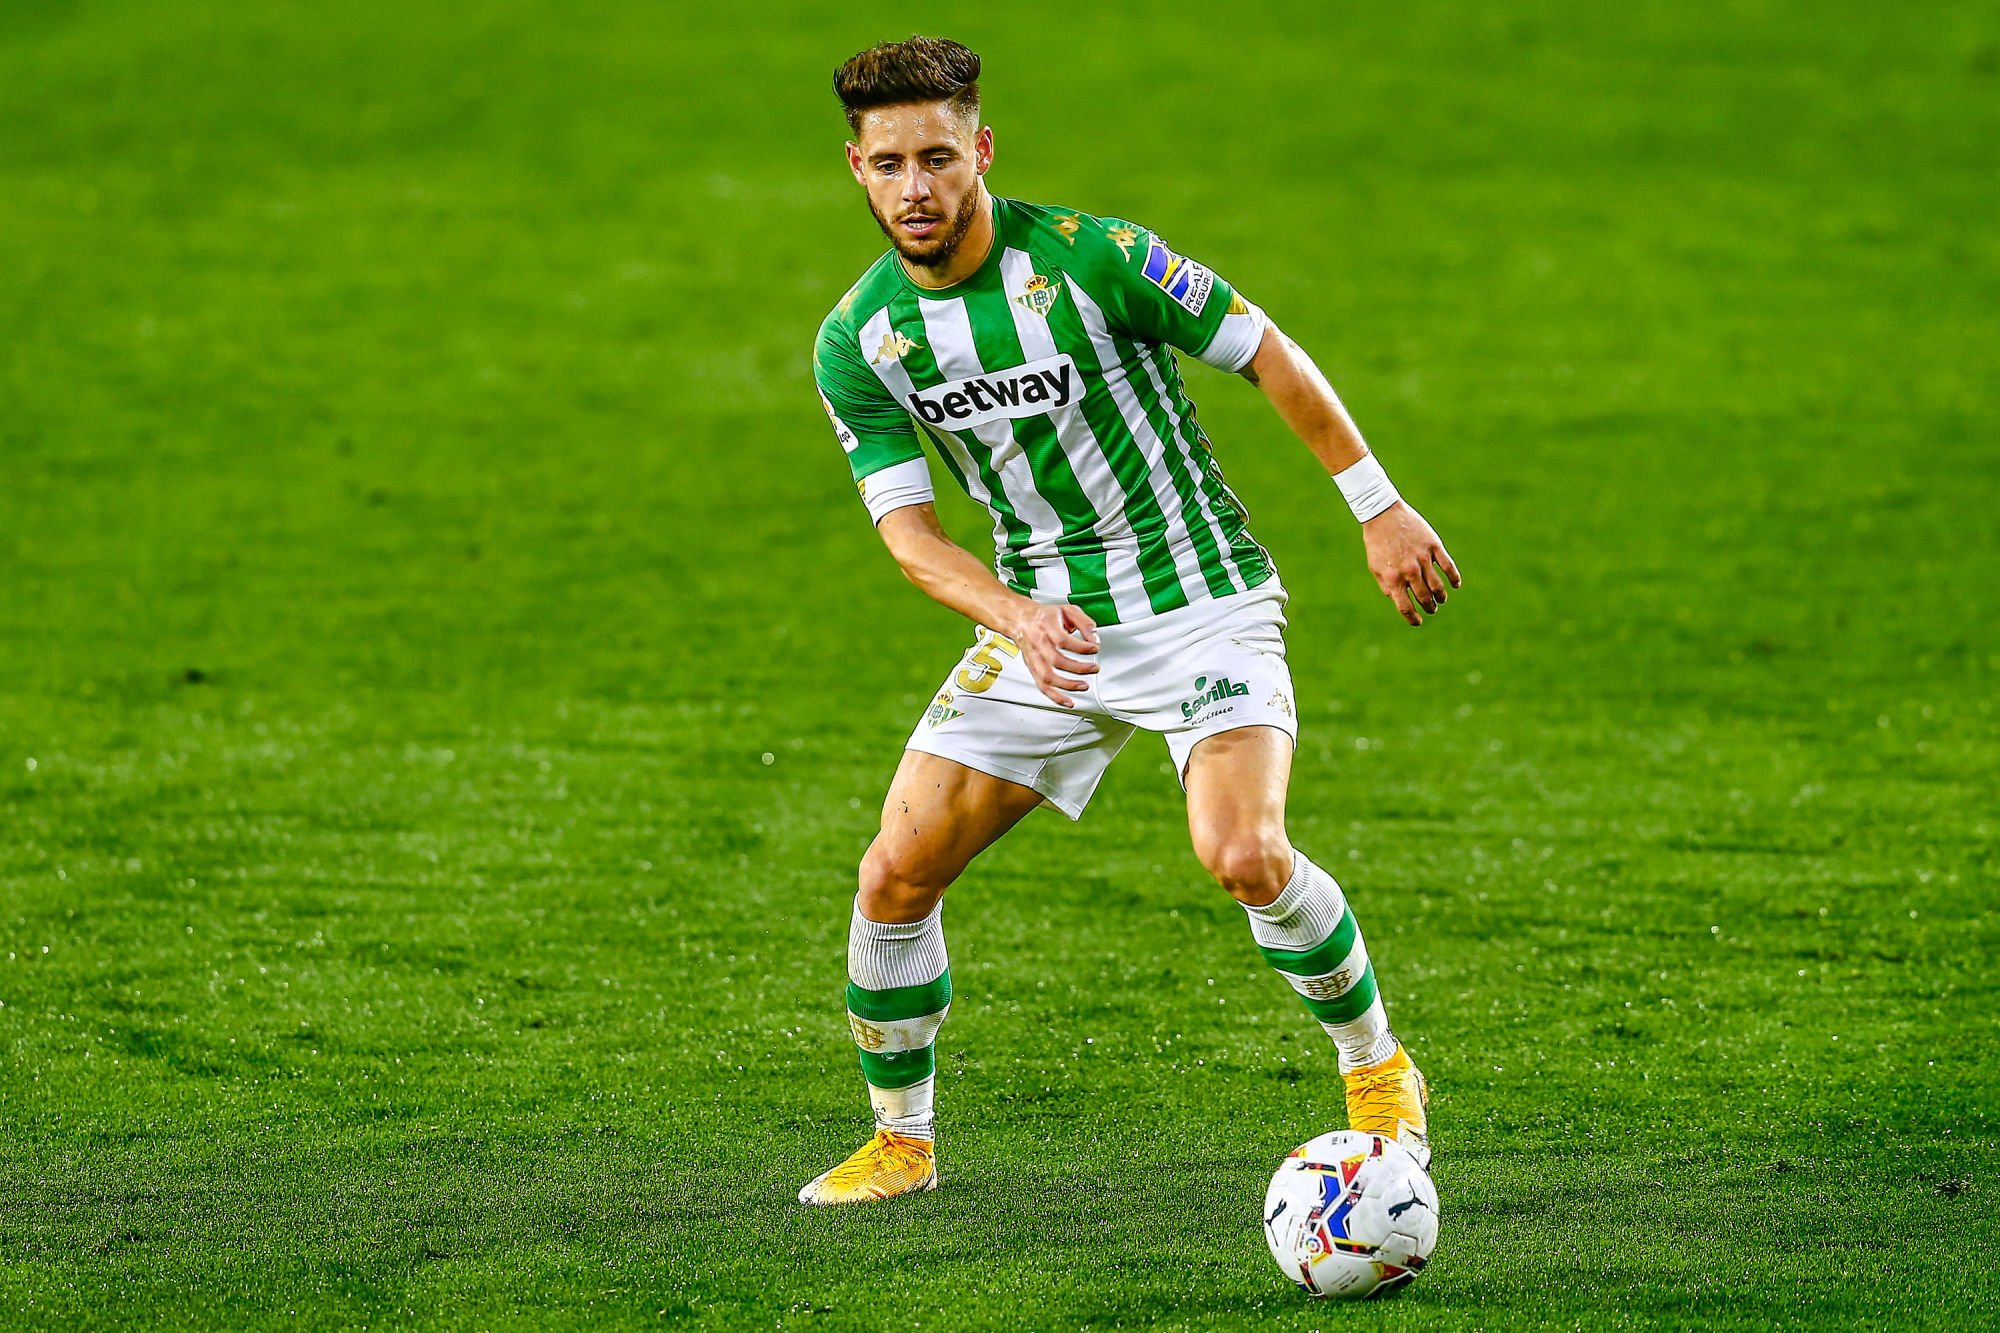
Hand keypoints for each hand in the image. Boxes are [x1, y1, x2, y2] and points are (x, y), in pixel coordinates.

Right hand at [1006, 601, 1099, 706]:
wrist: (1021, 620)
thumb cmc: (1045, 616)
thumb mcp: (1068, 610)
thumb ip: (1084, 623)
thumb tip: (1094, 638)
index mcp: (1046, 626)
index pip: (1063, 640)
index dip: (1081, 647)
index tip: (1095, 648)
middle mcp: (1038, 643)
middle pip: (1056, 660)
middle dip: (1078, 667)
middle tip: (1094, 668)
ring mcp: (1034, 658)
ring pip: (1047, 677)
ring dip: (1067, 685)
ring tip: (1084, 685)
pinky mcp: (1033, 668)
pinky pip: (1042, 686)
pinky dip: (1055, 697)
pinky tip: (1068, 701)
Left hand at [1363, 501, 1460, 625]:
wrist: (1383, 514)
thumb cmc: (1378, 543)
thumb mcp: (1376, 567)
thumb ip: (1387, 586)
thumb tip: (1399, 600)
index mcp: (1393, 578)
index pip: (1406, 607)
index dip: (1413, 619)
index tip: (1418, 621)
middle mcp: (1409, 571)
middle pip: (1425, 598)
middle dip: (1429, 607)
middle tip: (1431, 609)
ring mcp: (1423, 558)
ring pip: (1438, 586)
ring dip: (1441, 597)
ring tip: (1440, 599)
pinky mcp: (1433, 546)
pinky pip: (1448, 567)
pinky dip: (1454, 578)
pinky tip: (1455, 585)